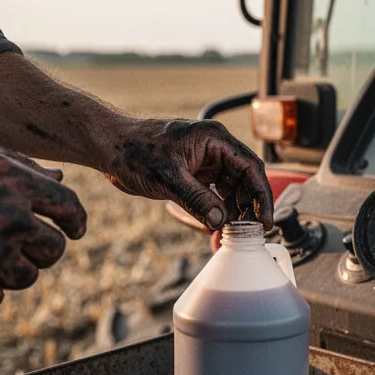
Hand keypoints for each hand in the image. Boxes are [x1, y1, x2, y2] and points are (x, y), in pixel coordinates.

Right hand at [0, 135, 86, 310]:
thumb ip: (18, 166)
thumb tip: (58, 180)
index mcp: (18, 183)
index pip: (69, 208)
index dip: (75, 222)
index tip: (73, 231)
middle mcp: (12, 220)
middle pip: (53, 250)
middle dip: (42, 251)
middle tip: (21, 247)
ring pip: (27, 278)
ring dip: (11, 271)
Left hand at [102, 119, 273, 229]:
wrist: (110, 147)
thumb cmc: (135, 151)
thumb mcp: (167, 178)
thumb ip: (197, 200)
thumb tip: (220, 222)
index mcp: (214, 139)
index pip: (250, 167)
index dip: (261, 195)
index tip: (264, 220)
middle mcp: (214, 148)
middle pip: (245, 179)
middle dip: (248, 207)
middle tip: (248, 233)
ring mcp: (205, 160)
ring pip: (231, 188)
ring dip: (233, 212)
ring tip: (232, 235)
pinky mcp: (195, 172)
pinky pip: (215, 193)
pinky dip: (218, 210)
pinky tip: (217, 228)